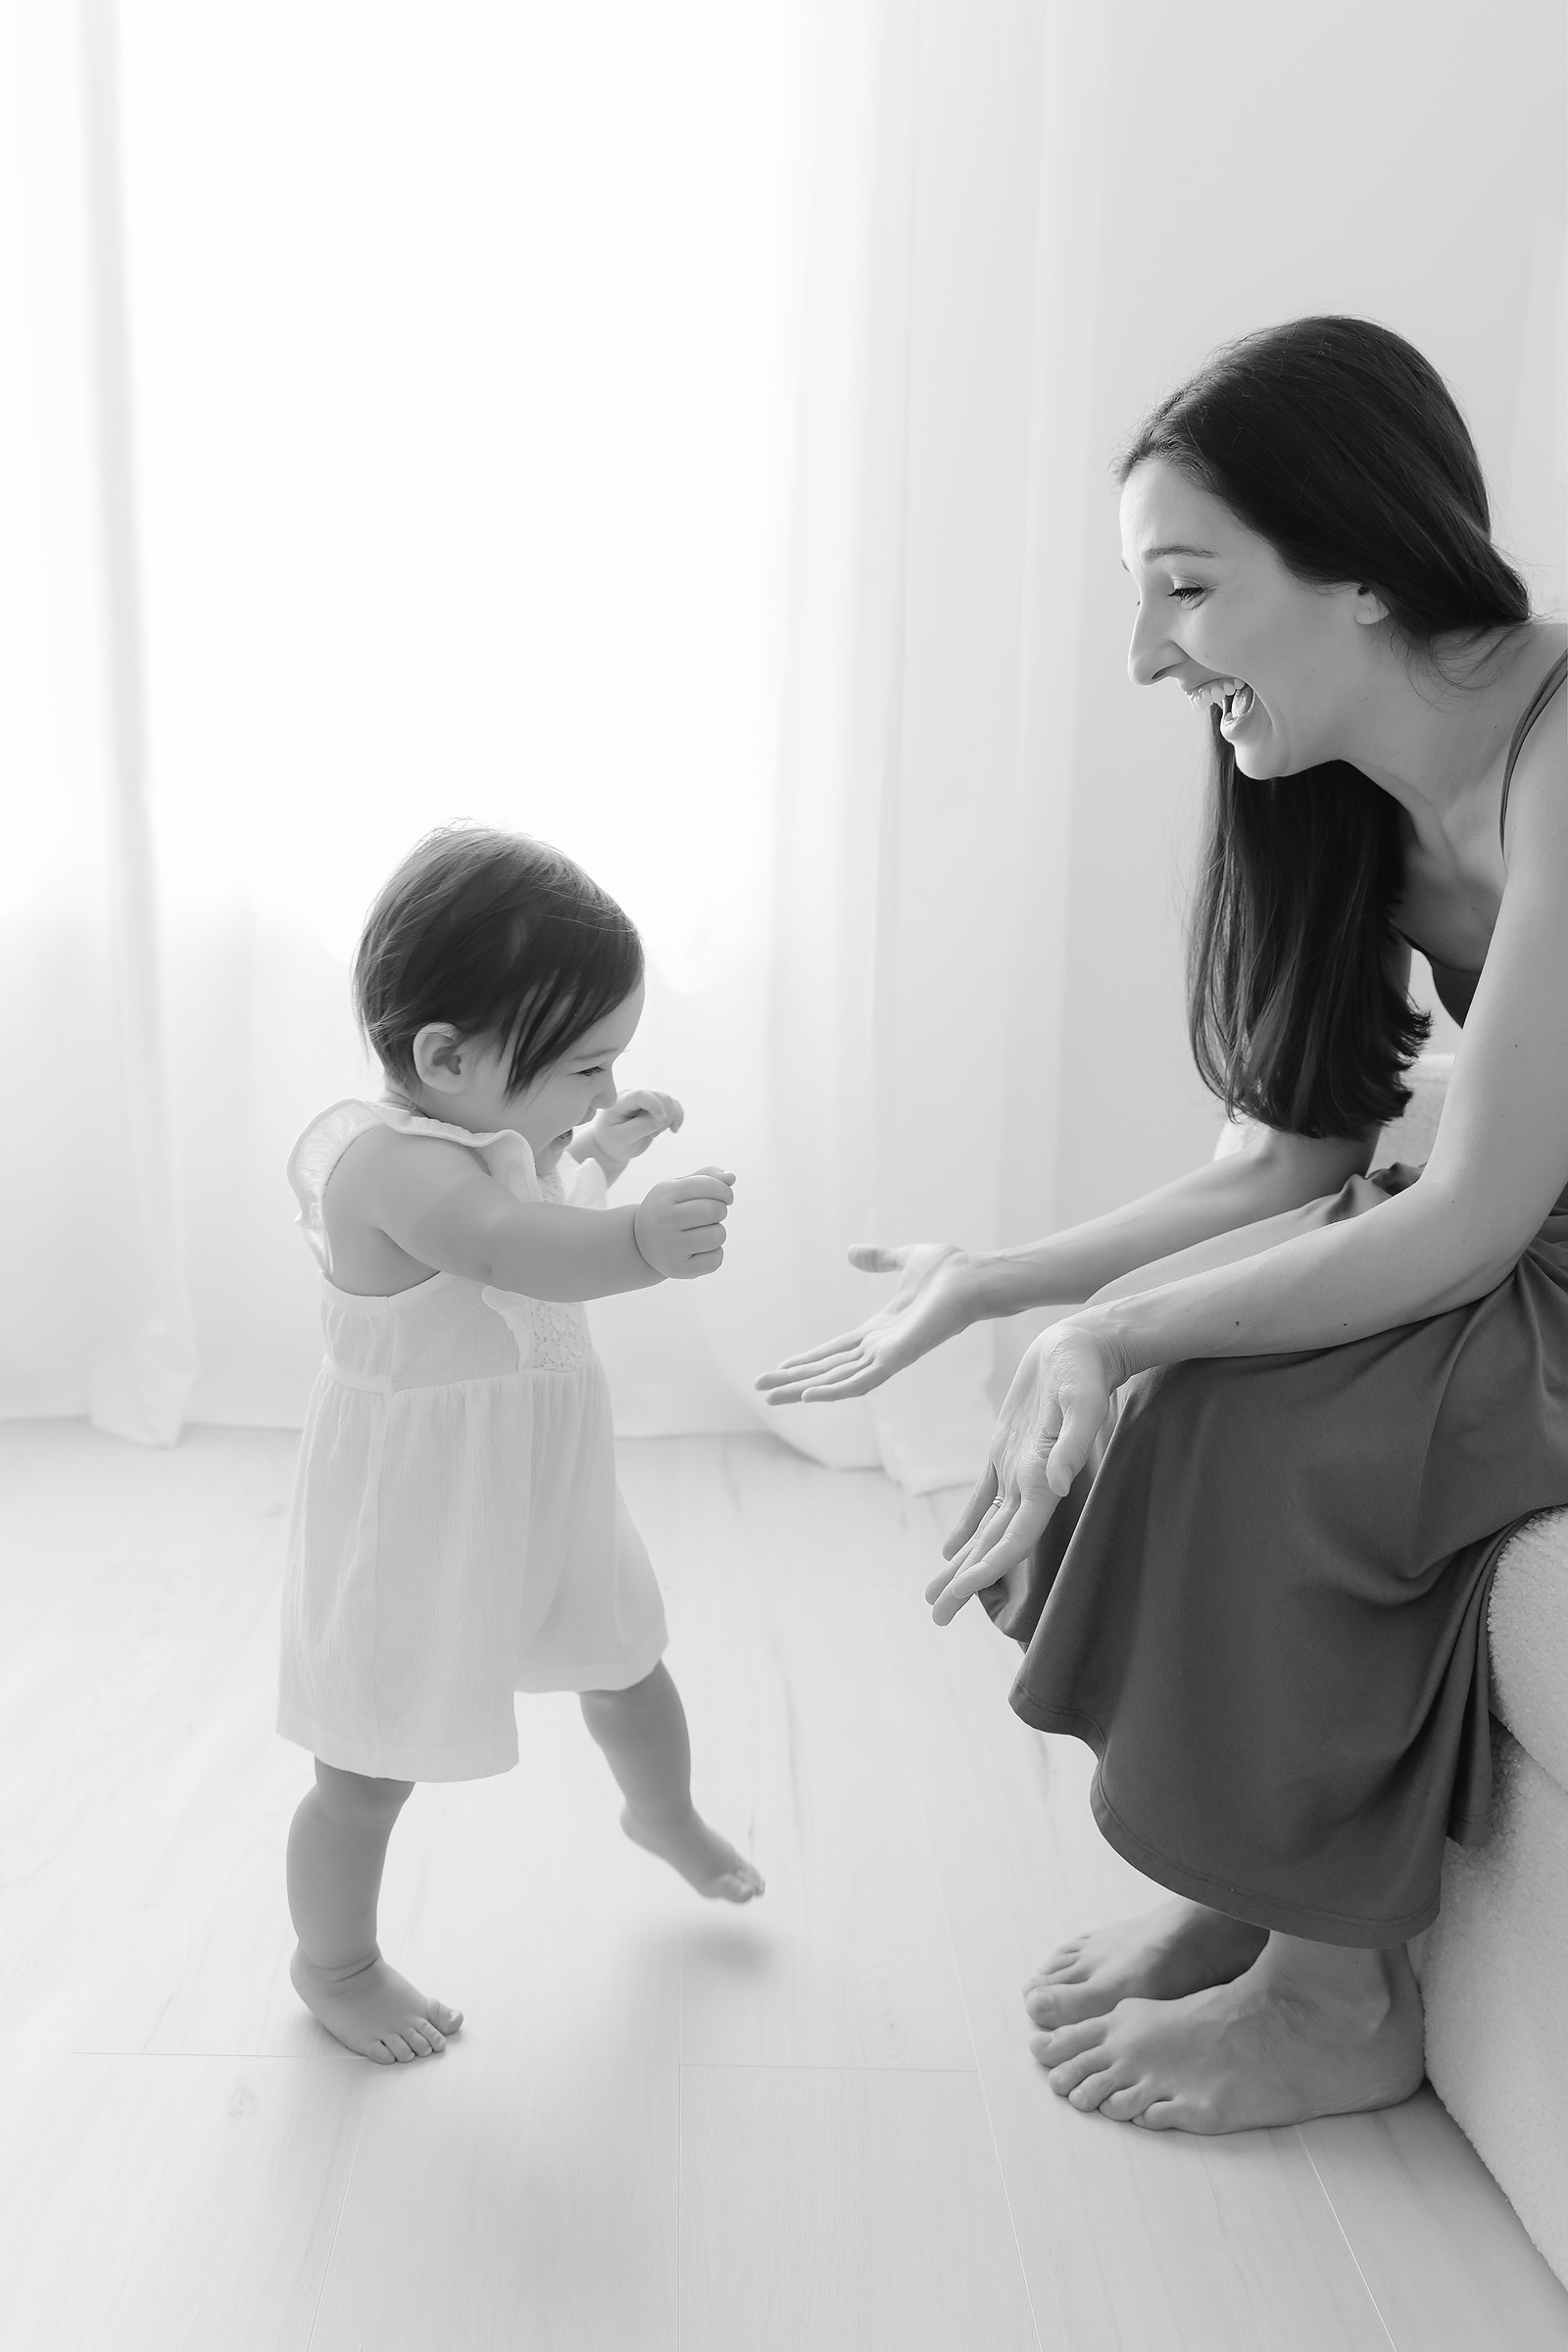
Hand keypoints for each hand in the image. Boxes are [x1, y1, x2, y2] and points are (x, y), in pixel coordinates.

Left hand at [585, 1089, 684, 1166]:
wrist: (613, 1146)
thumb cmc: (613, 1142)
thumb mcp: (622, 1138)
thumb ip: (639, 1127)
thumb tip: (659, 1119)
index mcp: (620, 1102)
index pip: (640, 1095)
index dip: (654, 1105)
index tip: (660, 1120)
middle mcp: (634, 1096)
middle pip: (659, 1096)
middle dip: (663, 1117)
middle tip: (652, 1135)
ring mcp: (646, 1100)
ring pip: (668, 1100)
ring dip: (669, 1119)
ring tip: (655, 1133)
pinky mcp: (656, 1106)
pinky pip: (674, 1105)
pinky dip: (677, 1117)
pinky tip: (673, 1129)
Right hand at [633, 1167, 733, 1279]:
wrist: (639, 1243)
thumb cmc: (667, 1210)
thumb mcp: (678, 1188)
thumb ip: (706, 1177)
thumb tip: (731, 1177)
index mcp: (665, 1195)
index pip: (707, 1185)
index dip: (725, 1190)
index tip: (726, 1197)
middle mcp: (665, 1220)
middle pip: (714, 1210)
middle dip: (721, 1211)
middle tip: (711, 1215)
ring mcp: (670, 1247)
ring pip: (717, 1236)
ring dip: (718, 1233)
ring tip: (704, 1232)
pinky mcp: (679, 1269)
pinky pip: (716, 1260)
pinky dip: (715, 1254)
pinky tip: (700, 1250)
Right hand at [754, 1241, 974, 1403]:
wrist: (974, 1276)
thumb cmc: (950, 1271)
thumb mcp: (904, 1259)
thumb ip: (879, 1260)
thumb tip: (850, 1252)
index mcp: (880, 1330)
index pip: (835, 1350)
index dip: (808, 1359)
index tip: (781, 1367)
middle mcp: (881, 1348)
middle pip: (829, 1370)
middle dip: (794, 1381)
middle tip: (762, 1390)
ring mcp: (889, 1356)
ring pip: (837, 1380)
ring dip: (804, 1390)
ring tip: (773, 1397)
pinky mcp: (898, 1358)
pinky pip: (861, 1382)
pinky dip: (835, 1390)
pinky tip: (808, 1395)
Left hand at [923, 1322, 1116, 1624]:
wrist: (1088, 1344)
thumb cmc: (1088, 1371)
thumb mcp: (1084, 1401)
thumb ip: (1074, 1442)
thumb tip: (1056, 1483)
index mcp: (1044, 1479)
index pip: (1013, 1538)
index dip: (987, 1568)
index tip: (959, 1596)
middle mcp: (1031, 1484)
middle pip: (993, 1546)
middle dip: (965, 1583)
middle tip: (936, 1618)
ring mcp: (1019, 1470)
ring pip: (985, 1530)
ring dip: (962, 1564)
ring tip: (935, 1595)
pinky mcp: (1010, 1451)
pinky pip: (985, 1500)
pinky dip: (968, 1527)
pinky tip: (951, 1550)